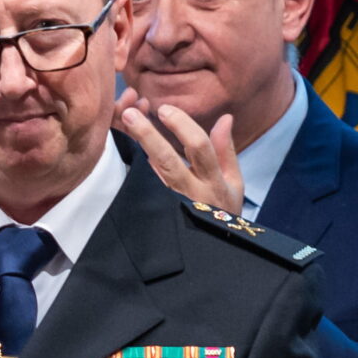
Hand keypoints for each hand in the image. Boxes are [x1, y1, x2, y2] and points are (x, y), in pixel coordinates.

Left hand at [116, 93, 243, 216]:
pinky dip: (135, 165)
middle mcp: (191, 193)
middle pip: (168, 161)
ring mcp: (172, 204)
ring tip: (123, 124)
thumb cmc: (223, 210)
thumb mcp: (234, 183)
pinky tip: (124, 146)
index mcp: (214, 182)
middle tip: (131, 114)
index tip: (165, 109)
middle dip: (149, 136)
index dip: (182, 126)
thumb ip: (226, 150)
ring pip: (151, 173)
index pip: (199, 148)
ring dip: (137, 148)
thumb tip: (225, 118)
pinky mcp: (158, 211)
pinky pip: (144, 186)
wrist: (211, 248)